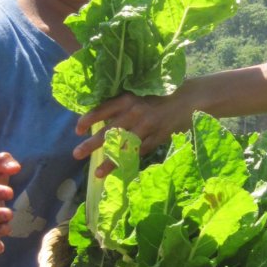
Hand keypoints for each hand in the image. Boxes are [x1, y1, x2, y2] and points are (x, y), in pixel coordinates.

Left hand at [73, 89, 192, 164]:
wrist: (190, 98)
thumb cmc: (162, 94)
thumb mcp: (141, 93)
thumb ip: (124, 104)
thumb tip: (102, 119)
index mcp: (129, 98)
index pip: (103, 109)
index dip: (89, 120)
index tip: (78, 130)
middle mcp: (136, 111)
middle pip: (109, 131)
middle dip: (91, 144)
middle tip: (76, 154)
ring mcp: (148, 126)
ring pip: (124, 146)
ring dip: (110, 161)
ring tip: (97, 173)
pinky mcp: (158, 137)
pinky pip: (140, 152)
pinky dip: (129, 162)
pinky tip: (120, 170)